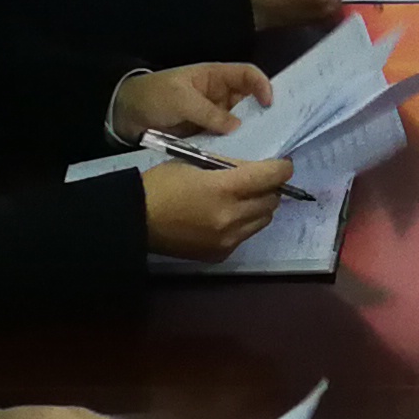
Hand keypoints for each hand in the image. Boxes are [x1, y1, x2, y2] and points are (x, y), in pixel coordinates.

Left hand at [113, 62, 273, 138]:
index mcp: (215, 77)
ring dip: (248, 134)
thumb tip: (237, 127)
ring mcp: (213, 116)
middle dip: (262, 115)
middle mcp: (219, 95)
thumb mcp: (181, 100)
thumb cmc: (154, 96)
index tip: (270, 104)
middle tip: (276, 134)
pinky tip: (241, 158)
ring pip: (240, 123)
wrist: (125, 114)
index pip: (247, 75)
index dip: (262, 85)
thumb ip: (209, 113)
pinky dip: (233, 146)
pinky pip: (225, 139)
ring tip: (262, 150)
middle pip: (249, 102)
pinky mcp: (205, 134)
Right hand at [143, 157, 293, 260]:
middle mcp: (232, 216)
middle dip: (269, 188)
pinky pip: (246, 236)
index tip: (282, 165)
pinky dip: (243, 225)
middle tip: (258, 181)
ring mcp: (228, 239)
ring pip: (263, 220)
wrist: (136, 222)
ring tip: (241, 200)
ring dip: (259, 207)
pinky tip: (225, 218)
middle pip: (272, 200)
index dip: (282, 169)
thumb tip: (253, 170)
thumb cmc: (162, 186)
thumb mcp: (195, 164)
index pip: (271, 177)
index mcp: (224, 188)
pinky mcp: (221, 254)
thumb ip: (228, 168)